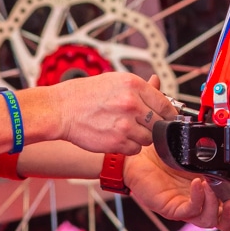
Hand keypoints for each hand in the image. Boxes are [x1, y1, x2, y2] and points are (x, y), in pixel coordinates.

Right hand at [55, 72, 175, 154]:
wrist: (61, 110)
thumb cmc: (85, 95)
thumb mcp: (115, 80)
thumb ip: (140, 87)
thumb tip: (159, 86)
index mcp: (133, 85)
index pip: (165, 104)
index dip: (168, 113)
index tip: (167, 118)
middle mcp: (131, 104)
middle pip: (159, 123)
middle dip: (152, 126)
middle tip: (139, 123)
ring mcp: (124, 124)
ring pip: (148, 139)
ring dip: (140, 137)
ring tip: (123, 128)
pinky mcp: (116, 142)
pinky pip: (135, 150)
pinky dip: (129, 146)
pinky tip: (117, 136)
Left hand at [123, 145, 229, 230]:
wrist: (139, 153)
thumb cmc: (164, 153)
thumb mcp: (196, 155)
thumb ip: (216, 159)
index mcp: (209, 193)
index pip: (229, 212)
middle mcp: (199, 203)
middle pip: (222, 223)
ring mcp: (185, 207)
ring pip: (207, 220)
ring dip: (214, 205)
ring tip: (211, 185)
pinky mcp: (171, 208)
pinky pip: (189, 211)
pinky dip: (198, 198)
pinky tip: (198, 183)